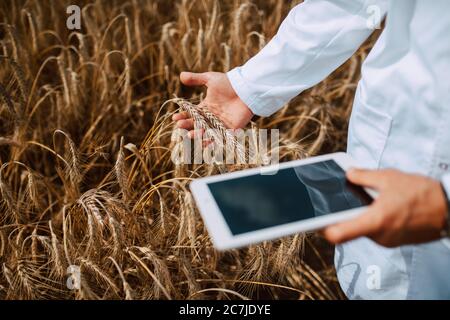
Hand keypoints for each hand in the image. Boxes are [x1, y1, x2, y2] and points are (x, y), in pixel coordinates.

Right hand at [173, 72, 253, 136]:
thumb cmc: (229, 83)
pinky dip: (212, 141)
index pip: (192, 113)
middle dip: (187, 125)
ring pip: (206, 131)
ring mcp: (221, 123)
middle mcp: (212, 116)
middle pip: (197, 123)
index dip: (183, 116)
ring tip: (190, 135)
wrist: (246, 88)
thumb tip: (181, 75)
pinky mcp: (231, 128)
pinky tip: (204, 143)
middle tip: (179, 126)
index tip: (174, 118)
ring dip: (198, 134)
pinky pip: (220, 137)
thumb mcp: (210, 79)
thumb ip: (196, 79)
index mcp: (207, 106)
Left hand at [323, 169, 447, 247]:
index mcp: (374, 221)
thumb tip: (347, 173)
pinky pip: (373, 231)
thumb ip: (363, 176)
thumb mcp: (389, 177)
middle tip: (333, 200)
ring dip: (357, 216)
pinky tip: (374, 205)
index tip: (312, 217)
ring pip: (360, 230)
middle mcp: (378, 236)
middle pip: (347, 230)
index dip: (320, 227)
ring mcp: (386, 241)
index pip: (337, 234)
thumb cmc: (423, 194)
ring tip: (361, 199)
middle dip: (340, 215)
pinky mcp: (393, 241)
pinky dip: (369, 220)